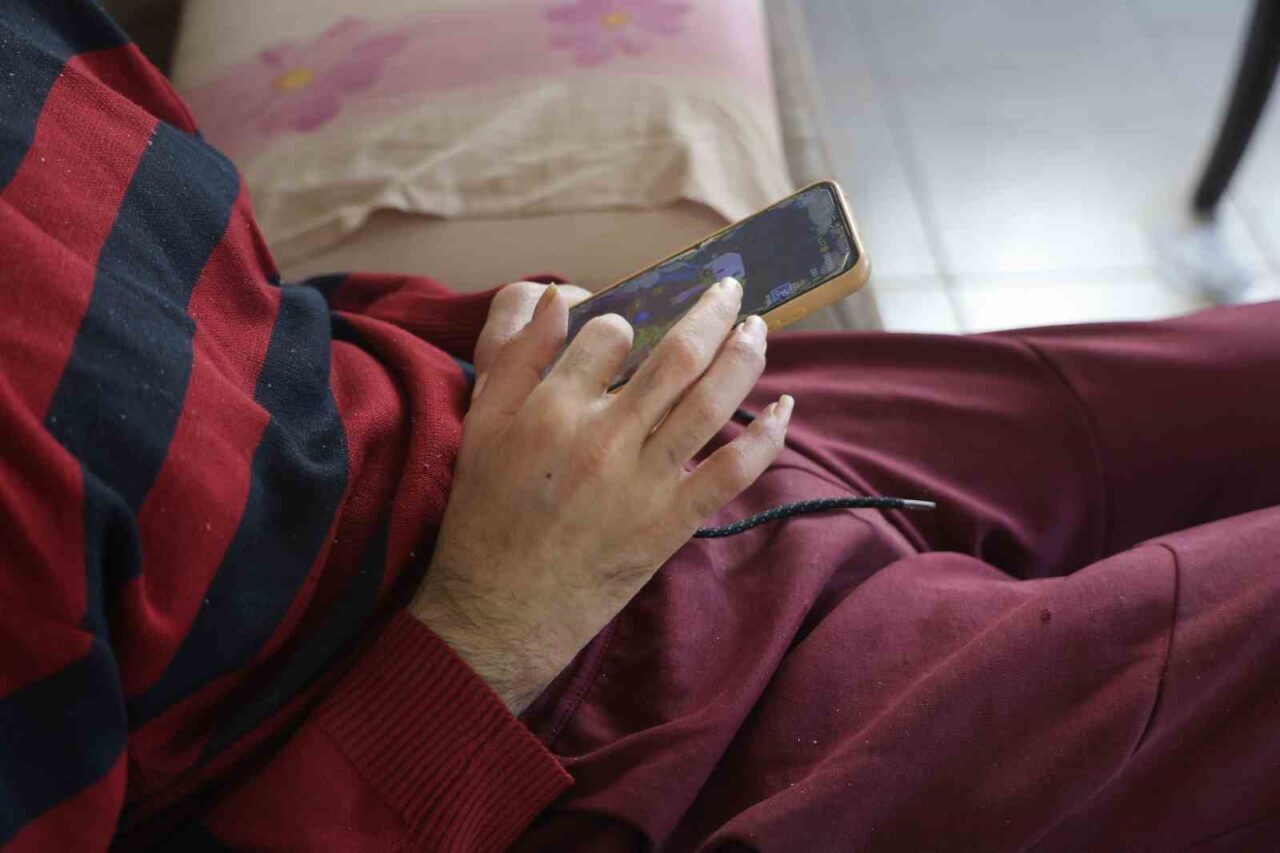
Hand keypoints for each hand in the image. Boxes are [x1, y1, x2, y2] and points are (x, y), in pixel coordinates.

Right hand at [411, 278, 792, 713]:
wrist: (501, 608)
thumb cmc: (487, 512)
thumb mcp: (482, 425)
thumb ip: (516, 356)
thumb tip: (559, 299)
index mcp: (552, 407)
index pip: (610, 332)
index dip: (629, 318)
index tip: (637, 323)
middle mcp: (604, 437)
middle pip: (678, 355)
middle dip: (712, 311)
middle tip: (731, 287)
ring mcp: (644, 481)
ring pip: (713, 401)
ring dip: (746, 355)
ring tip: (758, 327)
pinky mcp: (671, 523)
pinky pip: (733, 471)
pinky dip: (767, 437)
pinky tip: (784, 409)